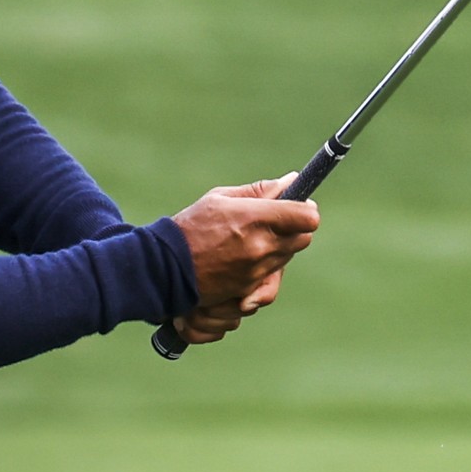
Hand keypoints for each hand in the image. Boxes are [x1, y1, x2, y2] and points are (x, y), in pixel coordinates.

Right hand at [170, 174, 318, 343]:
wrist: (164, 267)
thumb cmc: (190, 227)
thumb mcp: (220, 199)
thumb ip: (258, 191)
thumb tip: (291, 181)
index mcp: (254, 219)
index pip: (306, 217)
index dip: (306, 211)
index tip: (299, 207)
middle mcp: (260, 247)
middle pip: (303, 238)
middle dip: (295, 228)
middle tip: (278, 222)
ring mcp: (255, 272)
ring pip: (287, 258)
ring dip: (279, 248)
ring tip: (253, 240)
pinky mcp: (248, 290)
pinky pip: (271, 281)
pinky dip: (265, 271)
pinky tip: (248, 262)